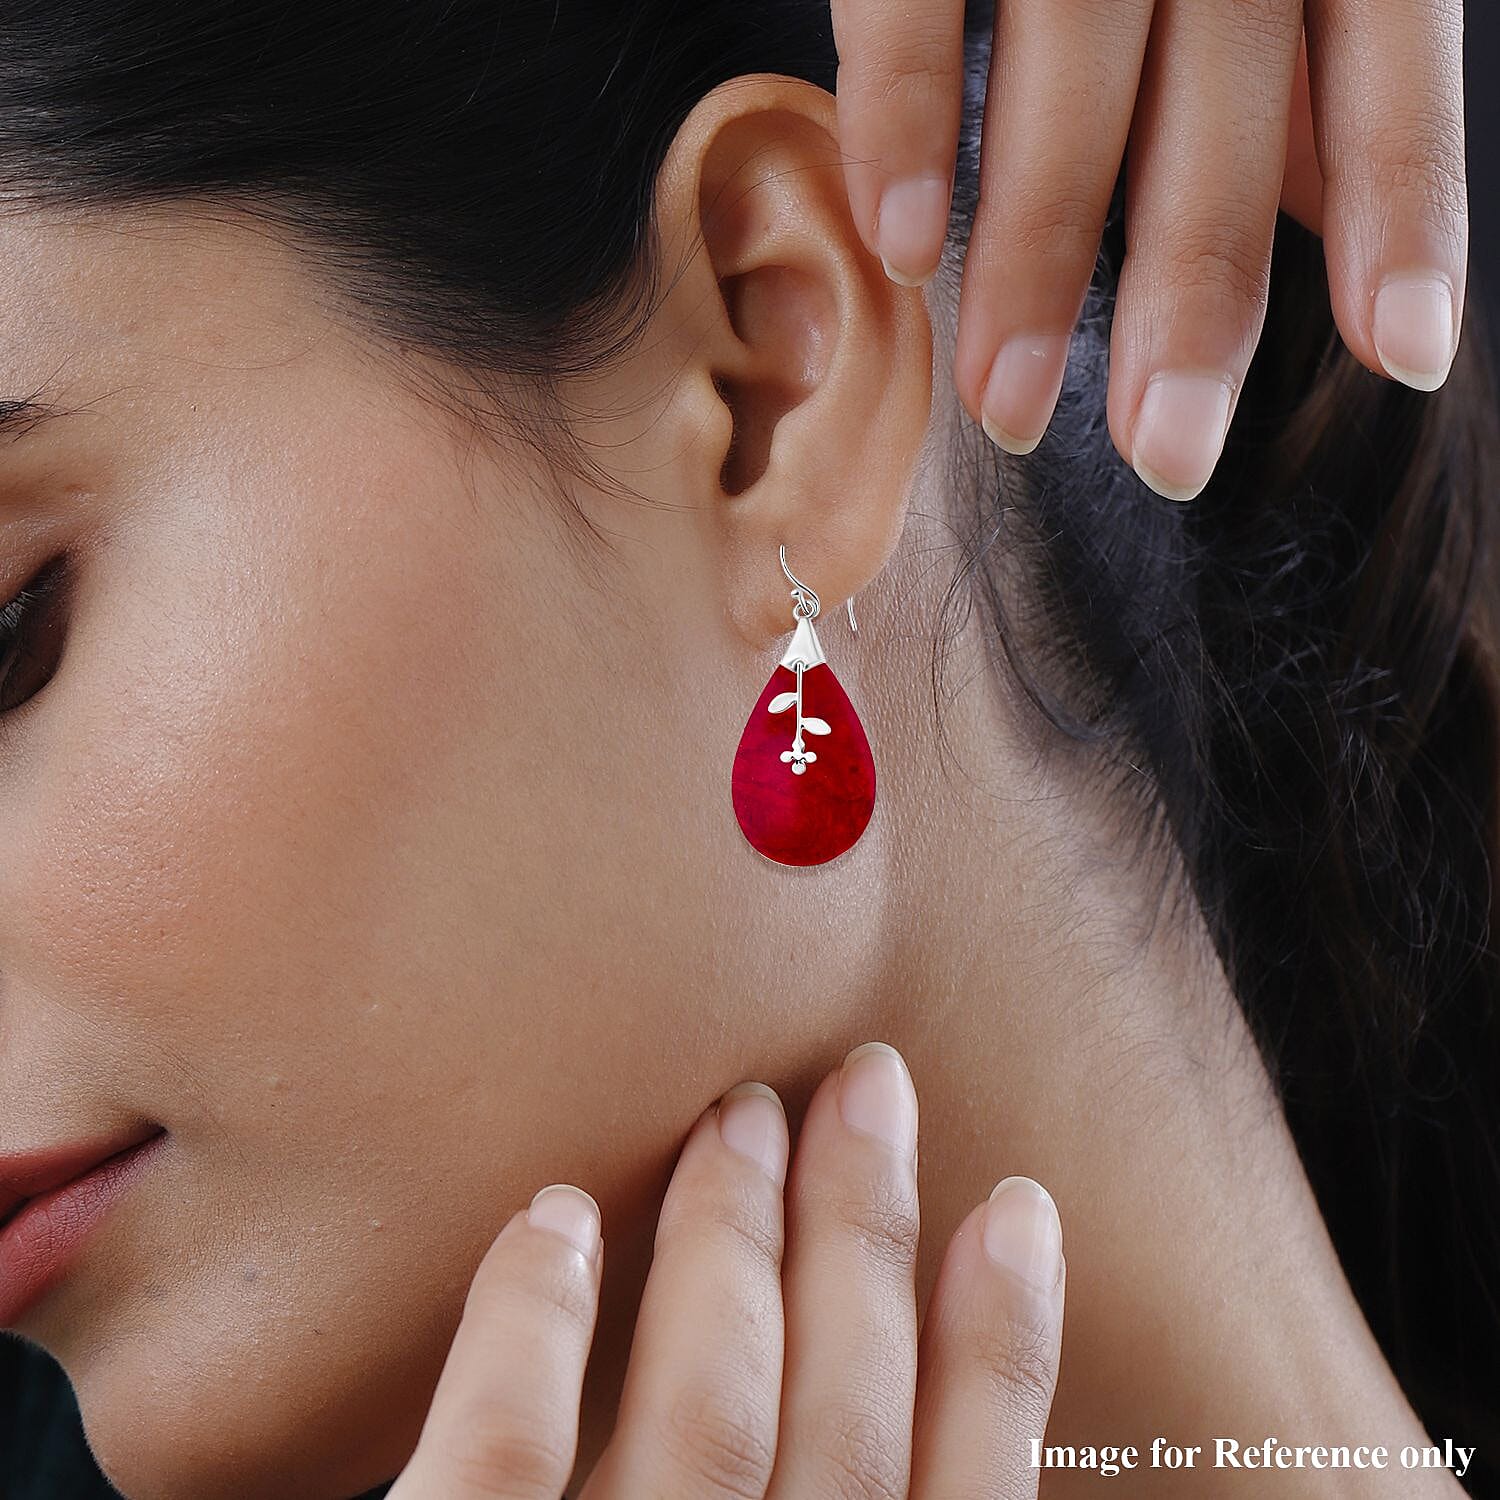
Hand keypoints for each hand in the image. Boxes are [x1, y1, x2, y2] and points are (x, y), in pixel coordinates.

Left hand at [387, 1040, 1066, 1496]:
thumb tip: (851, 1374)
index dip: (1003, 1351)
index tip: (1017, 1211)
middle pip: (844, 1420)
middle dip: (866, 1230)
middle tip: (867, 1086)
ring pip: (706, 1411)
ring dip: (735, 1240)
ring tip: (742, 1115)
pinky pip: (502, 1459)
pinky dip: (536, 1327)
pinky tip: (553, 1218)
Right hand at [830, 0, 1466, 500]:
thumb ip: (1305, 51)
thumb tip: (1334, 215)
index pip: (1387, 69)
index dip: (1403, 213)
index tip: (1407, 357)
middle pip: (1223, 112)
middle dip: (1195, 297)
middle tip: (1169, 458)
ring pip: (1074, 79)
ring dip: (1039, 261)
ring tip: (1008, 408)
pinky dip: (910, 121)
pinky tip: (904, 250)